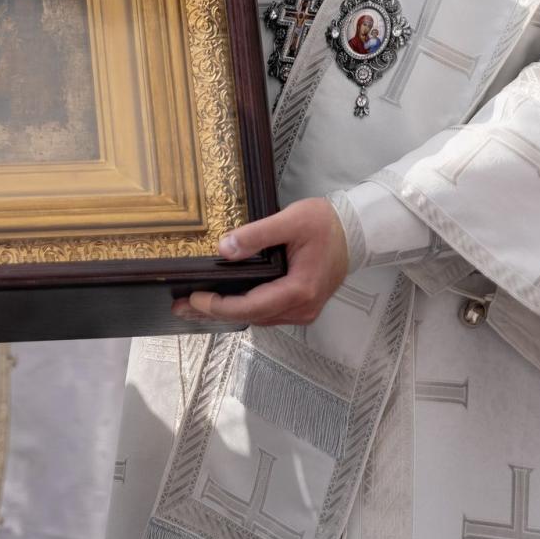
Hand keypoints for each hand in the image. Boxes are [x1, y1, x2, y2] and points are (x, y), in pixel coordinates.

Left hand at [173, 198, 348, 327]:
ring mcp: (304, 310)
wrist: (357, 230)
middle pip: (251, 316)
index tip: (194, 297)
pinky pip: (268, 312)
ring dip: (228, 311)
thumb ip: (257, 234)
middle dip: (215, 312)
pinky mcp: (303, 305)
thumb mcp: (290, 220)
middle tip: (181, 305)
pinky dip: (245, 307)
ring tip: (197, 304)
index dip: (219, 305)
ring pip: (259, 317)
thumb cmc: (327, 223)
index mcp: (299, 290)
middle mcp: (302, 308)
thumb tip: (224, 249)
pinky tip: (226, 300)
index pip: (251, 306)